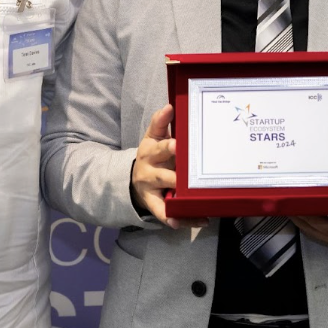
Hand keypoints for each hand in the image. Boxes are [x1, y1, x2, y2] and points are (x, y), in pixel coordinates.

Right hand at [130, 104, 205, 229]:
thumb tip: (170, 105)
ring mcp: (150, 188)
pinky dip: (174, 218)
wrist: (135, 178)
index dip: (167, 145)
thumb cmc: (152, 154)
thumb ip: (161, 122)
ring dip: (178, 195)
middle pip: (161, 172)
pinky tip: (185, 222)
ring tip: (192, 198)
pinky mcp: (153, 203)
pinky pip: (163, 212)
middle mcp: (149, 169)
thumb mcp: (153, 137)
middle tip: (187, 174)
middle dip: (174, 173)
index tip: (177, 144)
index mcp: (150, 150)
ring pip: (164, 194)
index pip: (158, 145)